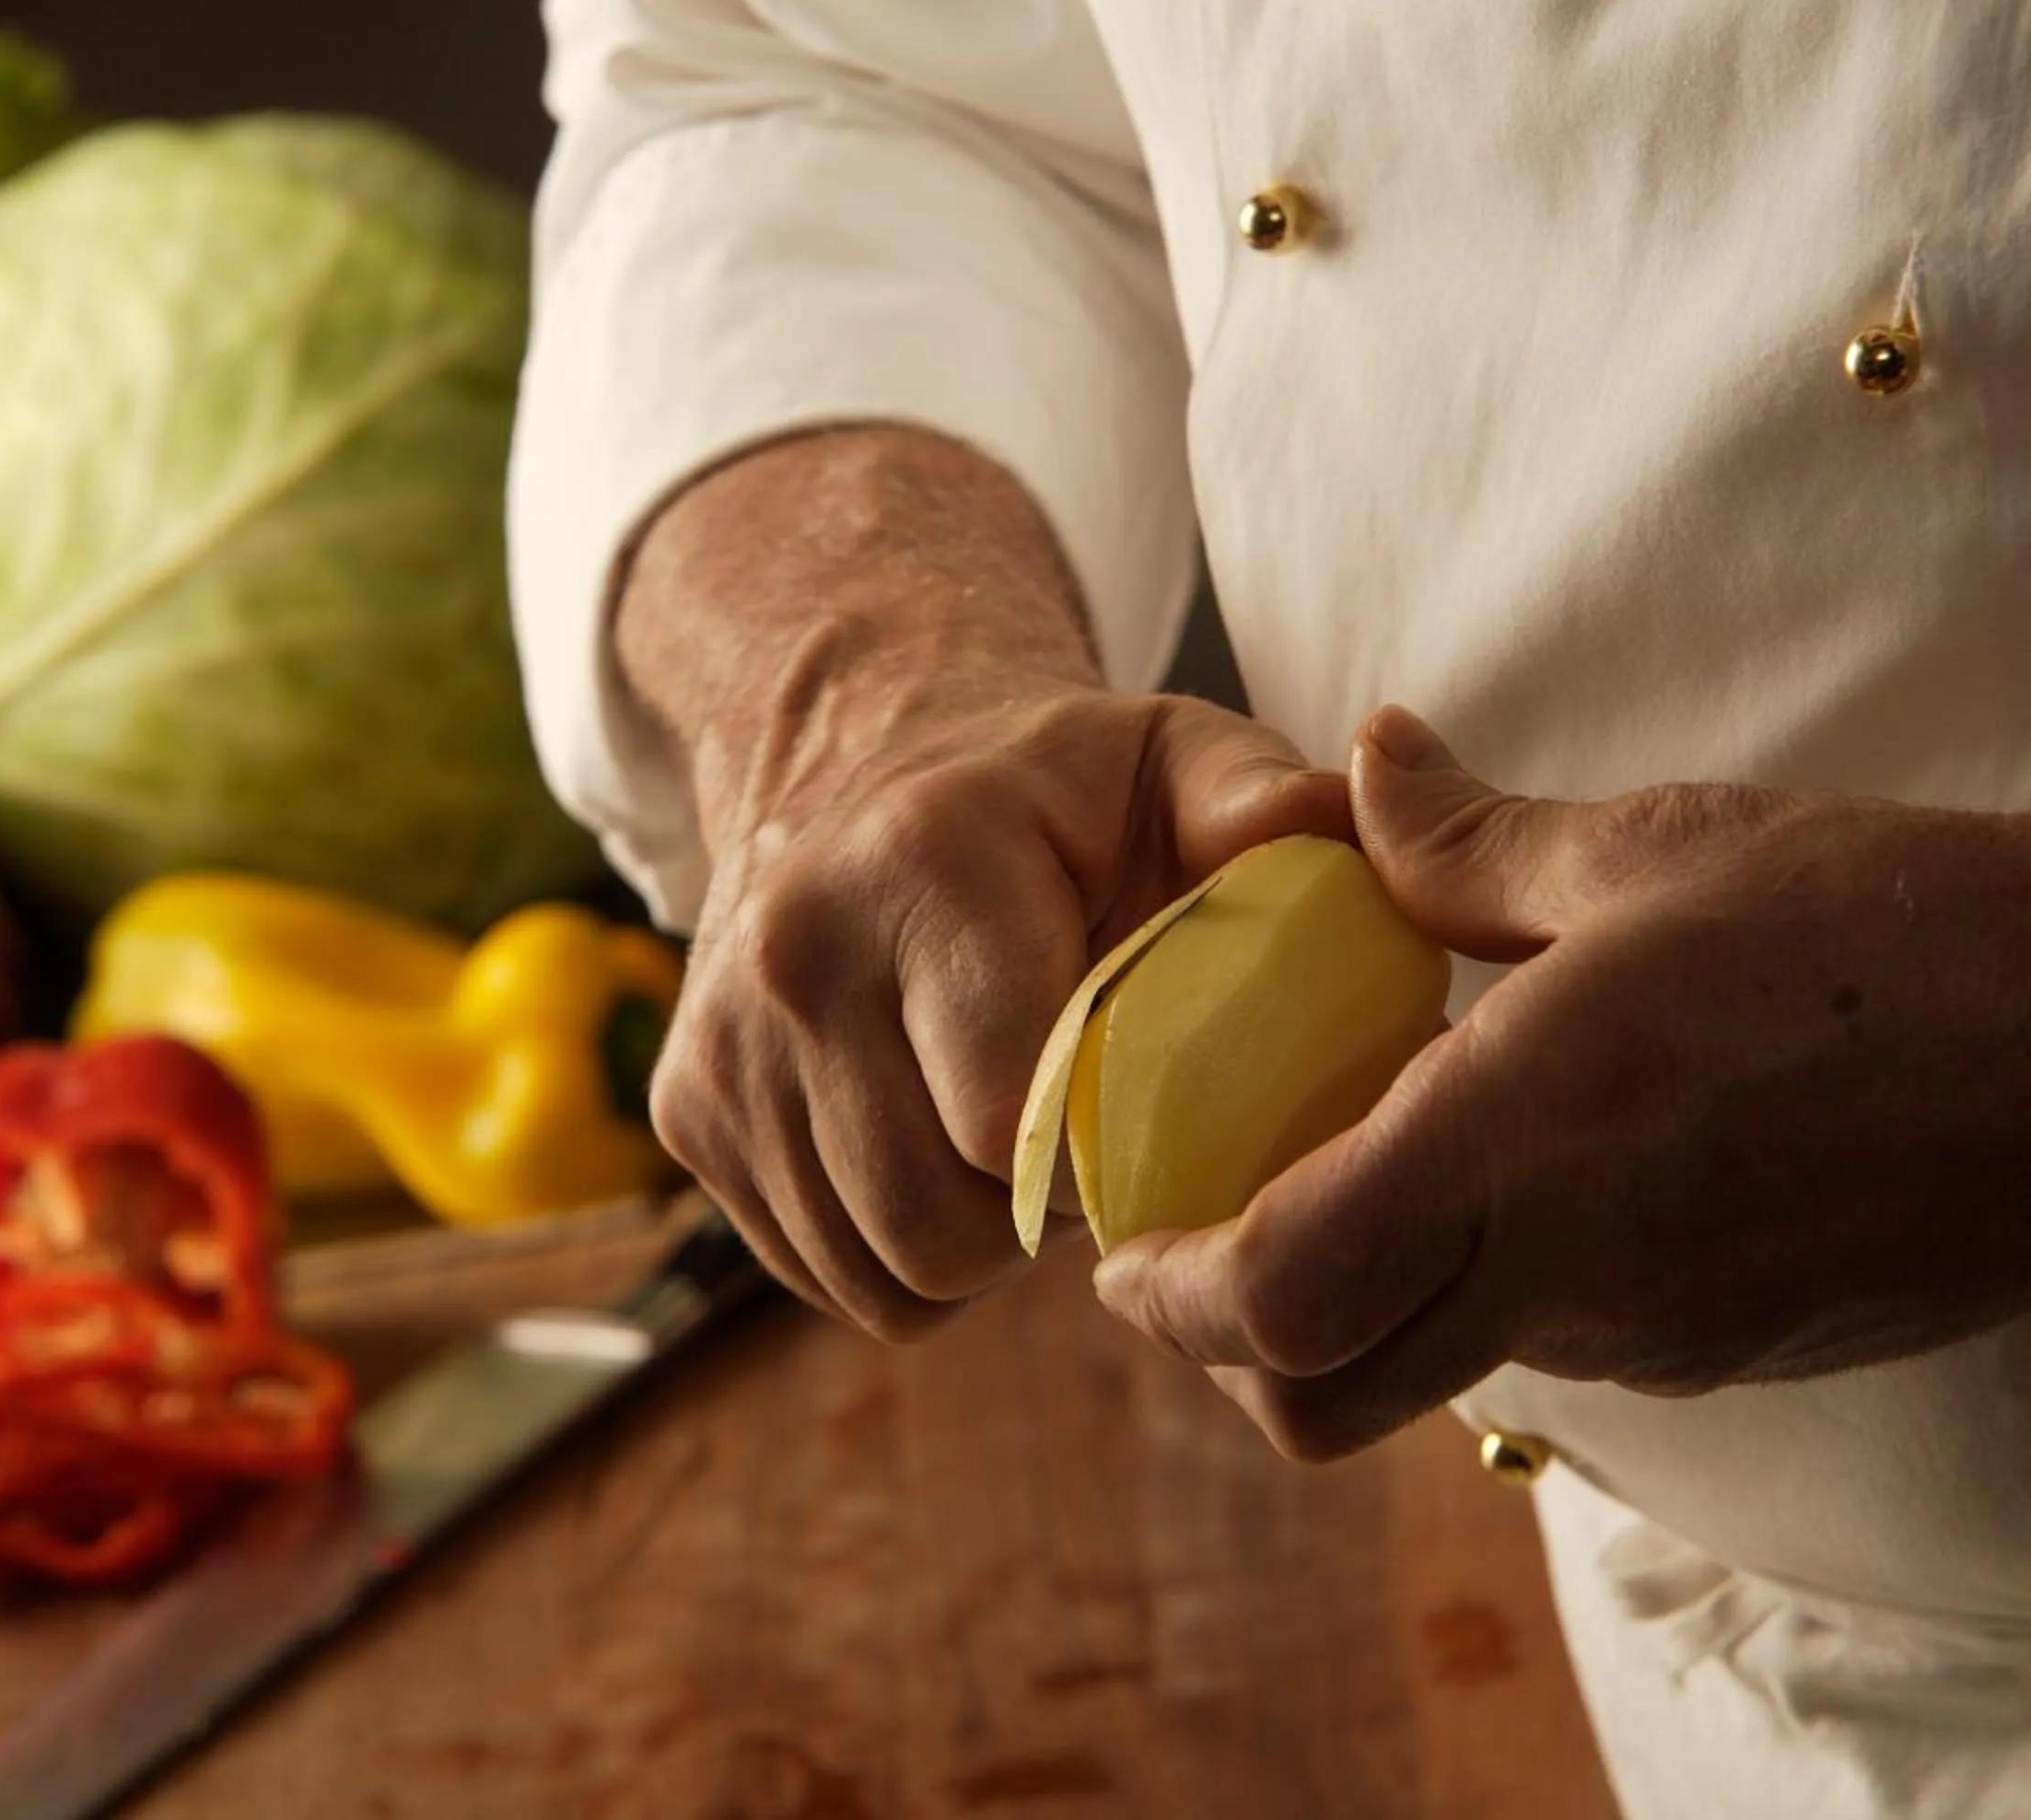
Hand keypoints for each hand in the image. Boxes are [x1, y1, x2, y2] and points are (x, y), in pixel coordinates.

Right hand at [658, 679, 1346, 1337]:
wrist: (850, 761)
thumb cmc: (1054, 792)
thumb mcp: (1172, 755)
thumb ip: (1263, 801)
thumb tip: (1345, 827)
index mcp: (926, 865)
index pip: (1009, 1119)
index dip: (1104, 1162)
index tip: (1150, 1121)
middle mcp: (793, 953)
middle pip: (938, 1226)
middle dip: (1036, 1225)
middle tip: (1090, 1148)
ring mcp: (722, 1044)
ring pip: (878, 1274)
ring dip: (969, 1249)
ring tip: (1013, 1144)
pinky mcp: (686, 1114)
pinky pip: (821, 1275)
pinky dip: (893, 1252)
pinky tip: (936, 1154)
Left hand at [1096, 705, 2030, 1459]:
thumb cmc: (1905, 930)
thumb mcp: (1657, 844)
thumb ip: (1465, 835)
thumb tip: (1352, 762)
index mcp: (1531, 1140)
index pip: (1284, 1294)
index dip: (1169, 1293)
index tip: (1120, 1245)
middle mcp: (1577, 1274)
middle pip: (1322, 1400)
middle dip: (1223, 1347)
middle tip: (1185, 1249)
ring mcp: (1656, 1334)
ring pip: (1431, 1374)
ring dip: (1347, 1303)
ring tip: (1338, 1163)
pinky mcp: (1721, 1348)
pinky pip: (1544, 1341)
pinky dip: (1469, 1281)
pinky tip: (1502, 1162)